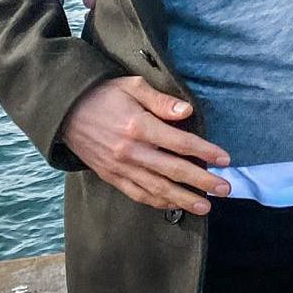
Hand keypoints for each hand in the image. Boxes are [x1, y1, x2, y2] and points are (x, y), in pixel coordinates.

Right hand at [61, 77, 231, 213]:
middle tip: (225, 189)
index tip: (225, 159)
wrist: (66, 112)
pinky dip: (158, 202)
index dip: (205, 152)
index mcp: (138, 127)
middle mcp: (130, 152)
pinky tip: (175, 205)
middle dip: (201, 182)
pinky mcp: (111, 177)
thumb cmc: (105, 94)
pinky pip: (137, 194)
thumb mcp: (133, 86)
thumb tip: (187, 111)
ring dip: (183, 199)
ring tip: (205, 206)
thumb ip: (162, 101)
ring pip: (156, 189)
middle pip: (173, 171)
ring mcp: (119, 168)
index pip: (180, 143)